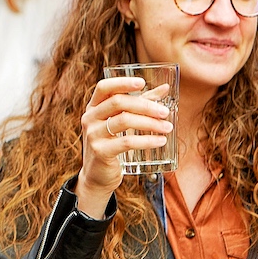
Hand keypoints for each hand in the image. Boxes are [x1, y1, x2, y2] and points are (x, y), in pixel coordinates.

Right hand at [75, 75, 172, 212]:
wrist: (97, 176)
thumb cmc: (113, 144)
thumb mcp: (122, 122)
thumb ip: (141, 103)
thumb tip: (165, 88)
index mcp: (93, 107)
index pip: (104, 87)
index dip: (122, 83)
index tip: (142, 82)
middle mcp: (90, 118)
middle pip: (117, 103)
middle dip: (145, 106)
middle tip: (165, 112)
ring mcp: (93, 134)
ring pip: (123, 121)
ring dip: (149, 123)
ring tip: (167, 127)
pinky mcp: (100, 151)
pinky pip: (126, 142)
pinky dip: (146, 141)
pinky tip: (160, 141)